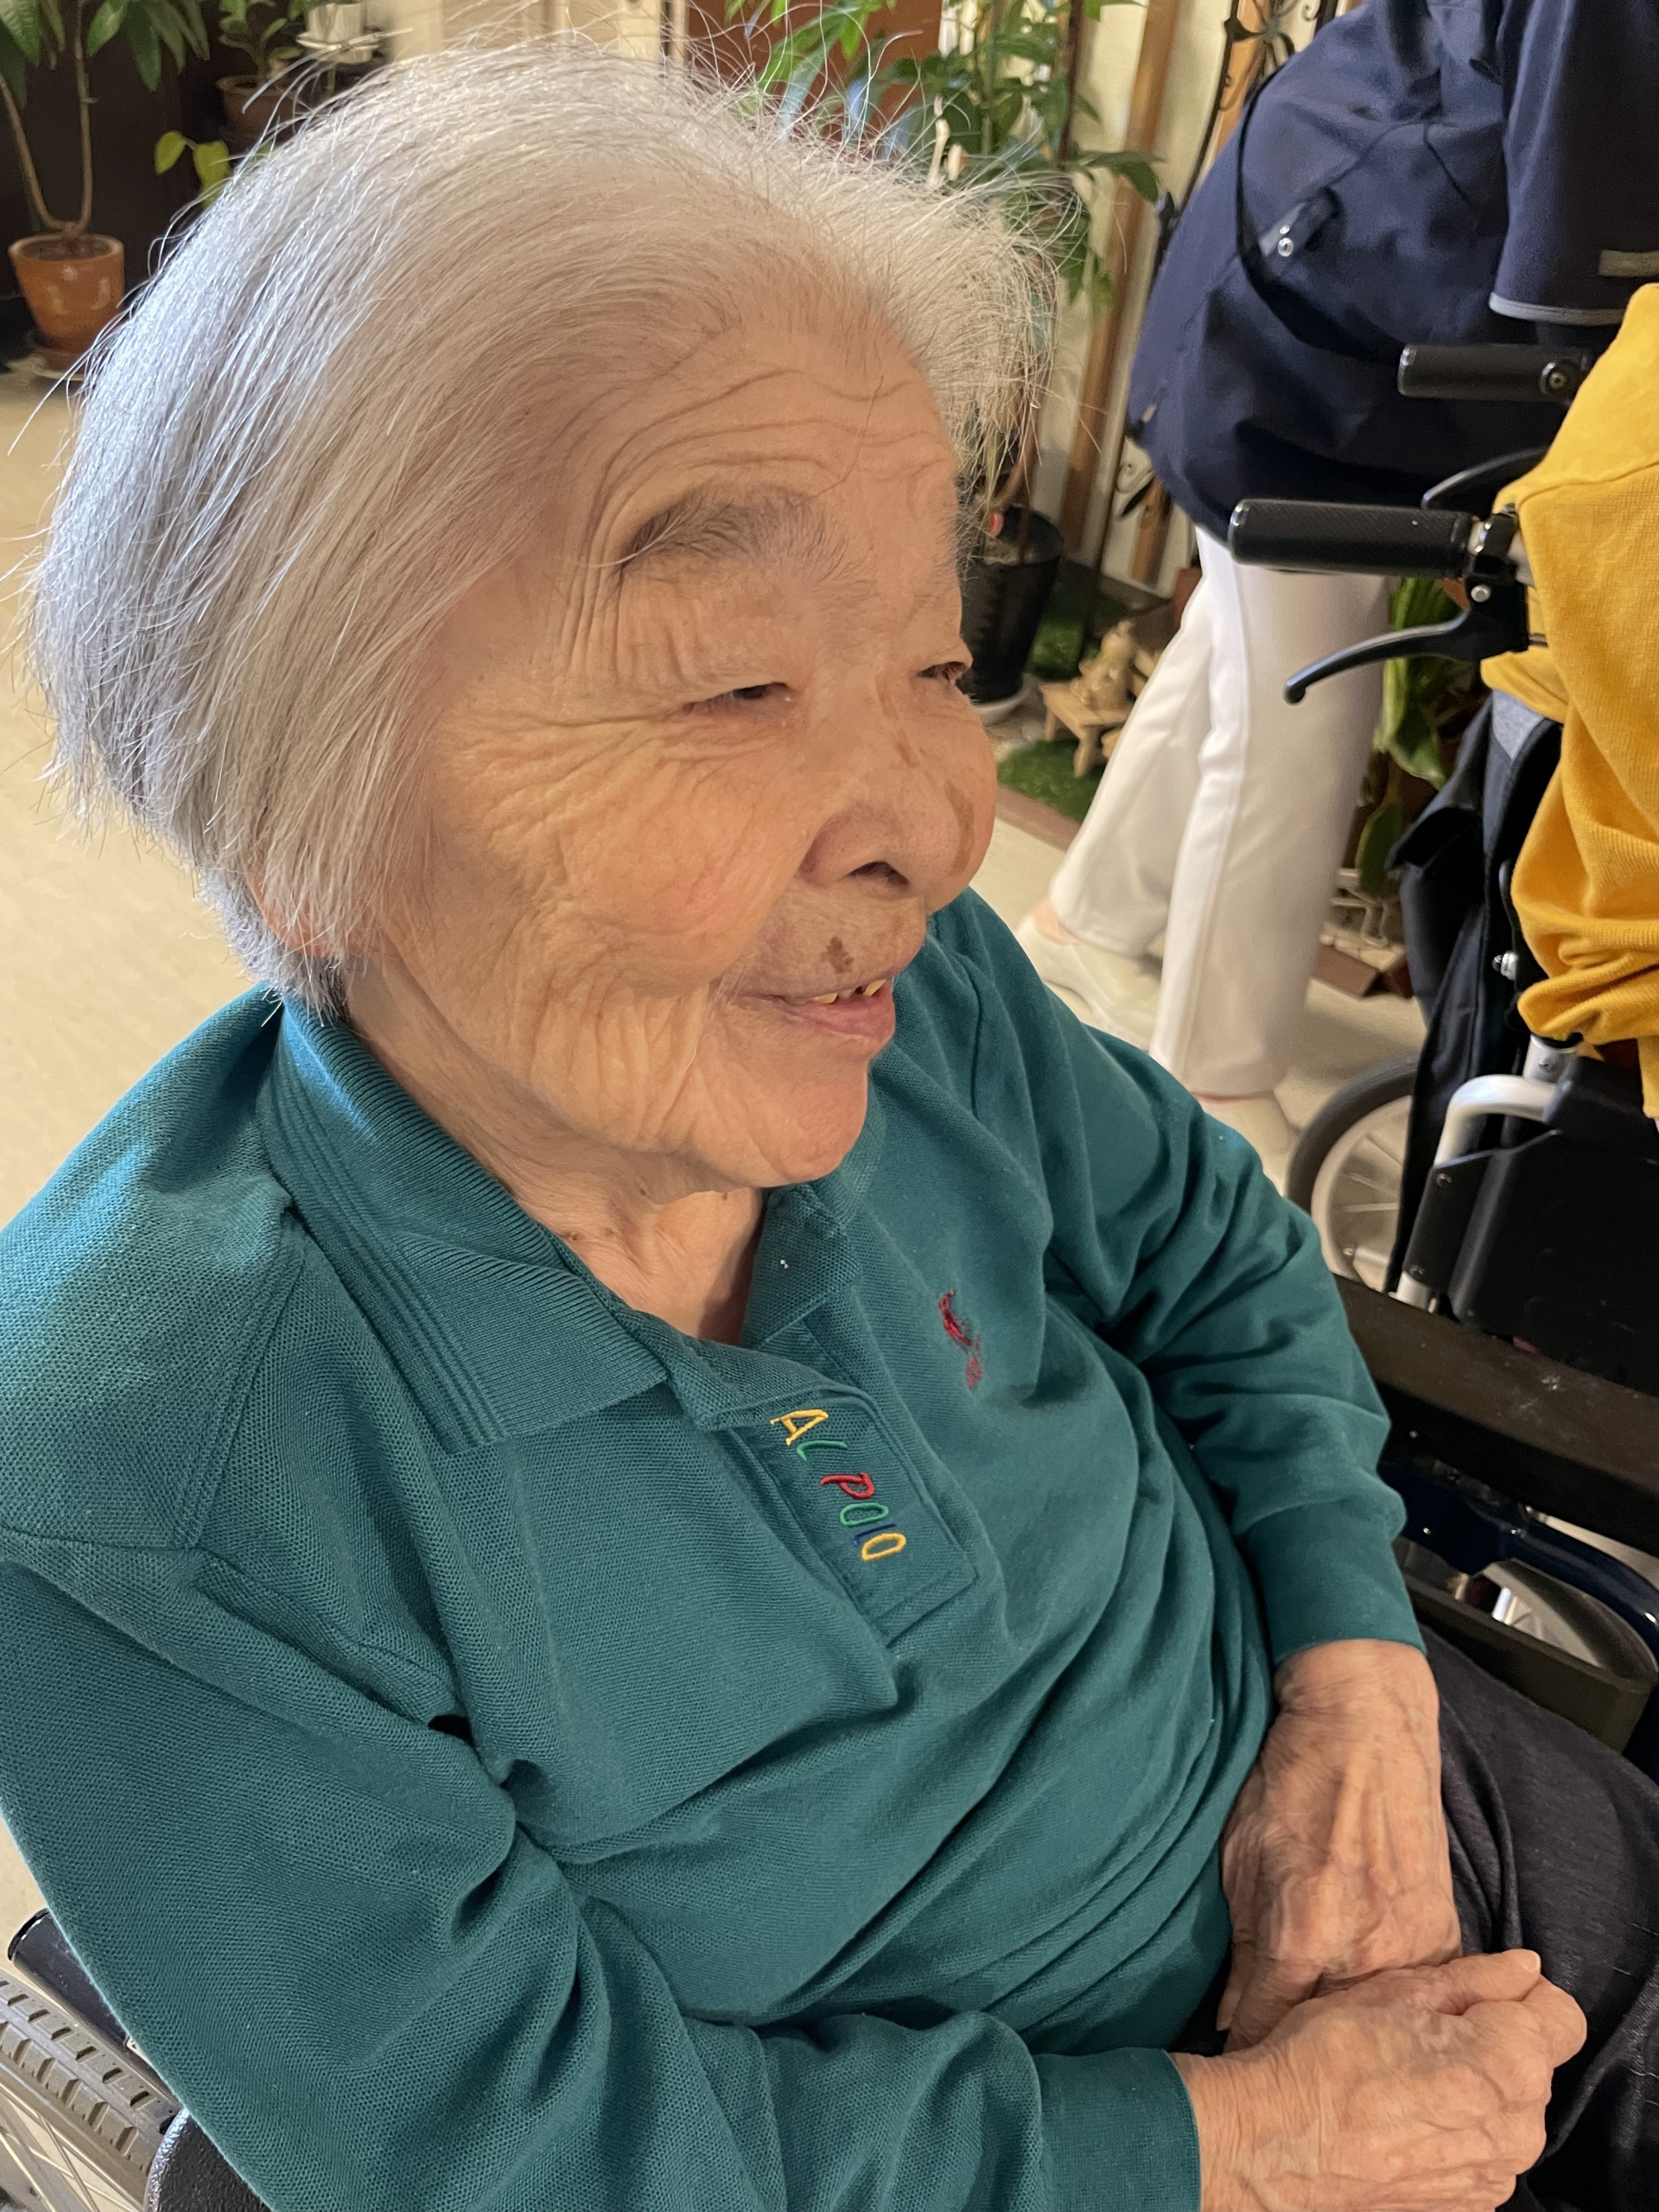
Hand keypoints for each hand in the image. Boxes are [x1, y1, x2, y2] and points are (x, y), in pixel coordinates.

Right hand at [1174, 1950, 1586, 2210]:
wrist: (1276, 2142)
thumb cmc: (1326, 2055)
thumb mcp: (1394, 1991)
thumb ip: (1474, 1979)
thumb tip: (1524, 1968)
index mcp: (1508, 2065)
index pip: (1563, 2017)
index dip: (1522, 1994)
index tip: (1477, 1992)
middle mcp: (1518, 2132)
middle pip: (1535, 2064)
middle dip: (1496, 2039)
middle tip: (1425, 2027)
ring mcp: (1494, 2177)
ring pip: (1513, 2110)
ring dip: (1480, 2086)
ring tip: (1410, 2072)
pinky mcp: (1468, 2205)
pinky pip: (1487, 2151)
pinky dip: (1461, 2128)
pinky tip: (1406, 2113)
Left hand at [1220, 1640, 1459, 2047]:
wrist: (1365, 1725)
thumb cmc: (1291, 1783)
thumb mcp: (1241, 1860)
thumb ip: (1243, 1949)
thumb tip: (1234, 2020)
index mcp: (1303, 1933)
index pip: (1268, 2031)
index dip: (1250, 2059)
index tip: (1238, 2086)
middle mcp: (1364, 1950)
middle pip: (1331, 2043)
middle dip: (1304, 2070)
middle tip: (1282, 2095)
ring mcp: (1412, 1944)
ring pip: (1382, 2028)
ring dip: (1359, 2051)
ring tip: (1334, 2075)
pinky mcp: (1444, 1934)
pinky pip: (1423, 1999)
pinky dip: (1401, 2018)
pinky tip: (1383, 2034)